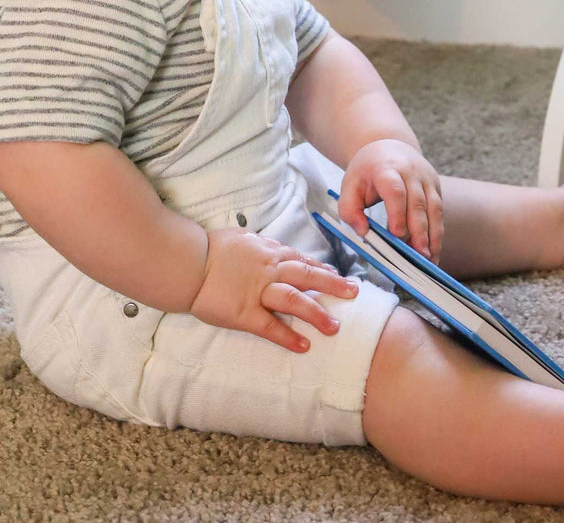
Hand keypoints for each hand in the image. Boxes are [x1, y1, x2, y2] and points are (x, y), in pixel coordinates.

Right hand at [189, 228, 358, 352]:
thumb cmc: (213, 249)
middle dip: (333, 285)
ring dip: (317, 313)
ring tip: (335, 327)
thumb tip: (275, 245)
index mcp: (271, 253)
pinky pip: (270, 326)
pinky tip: (304, 345)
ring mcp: (257, 293)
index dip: (324, 269)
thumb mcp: (244, 238)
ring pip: (294, 301)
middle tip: (354, 293)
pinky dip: (288, 336)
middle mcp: (270, 271)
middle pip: (308, 276)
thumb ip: (263, 244)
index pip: (304, 261)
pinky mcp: (243, 313)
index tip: (339, 276)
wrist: (188, 264)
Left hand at [339, 138, 443, 261]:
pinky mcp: (436, 186)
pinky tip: (433, 252)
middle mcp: (411, 172)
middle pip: (418, 203)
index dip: (398, 213)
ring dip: (433, 235)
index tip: (397, 235)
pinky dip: (437, 233)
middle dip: (420, 231)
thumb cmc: (367, 171)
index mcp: (386, 169)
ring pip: (434, 208)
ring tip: (429, 260)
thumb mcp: (349, 185)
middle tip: (419, 256)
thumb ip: (349, 210)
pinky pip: (439, 212)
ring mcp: (427, 178)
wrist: (388, 146)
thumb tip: (363, 232)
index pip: (395, 191)